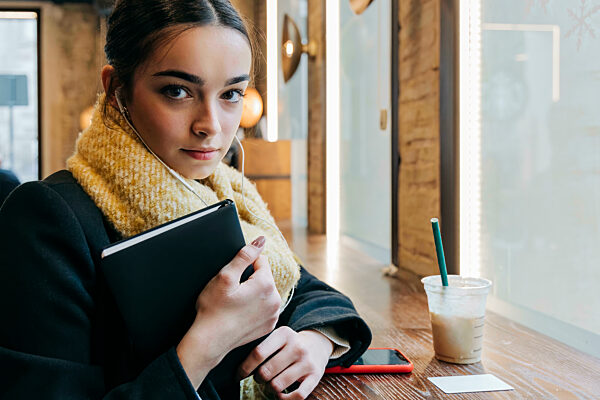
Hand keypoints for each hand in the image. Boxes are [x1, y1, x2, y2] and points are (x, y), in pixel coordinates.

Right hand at [177, 236, 281, 388]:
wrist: (210, 341)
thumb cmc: (213, 309)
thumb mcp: (225, 276)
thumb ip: (245, 255)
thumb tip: (261, 240)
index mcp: (266, 285)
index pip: (260, 261)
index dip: (244, 265)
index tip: (232, 277)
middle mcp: (275, 300)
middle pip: (264, 277)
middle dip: (250, 279)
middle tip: (231, 291)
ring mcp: (273, 315)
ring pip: (265, 292)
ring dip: (253, 292)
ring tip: (235, 303)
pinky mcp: (269, 326)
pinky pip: (264, 308)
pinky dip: (255, 307)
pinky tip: (240, 313)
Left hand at [238, 326, 333, 398]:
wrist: (317, 344)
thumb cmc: (288, 344)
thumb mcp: (277, 337)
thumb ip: (262, 346)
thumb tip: (238, 365)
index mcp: (284, 334)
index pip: (258, 353)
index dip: (245, 367)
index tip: (238, 375)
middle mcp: (297, 346)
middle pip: (266, 372)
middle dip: (258, 378)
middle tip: (258, 377)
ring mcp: (307, 362)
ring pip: (278, 385)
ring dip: (270, 389)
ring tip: (270, 383)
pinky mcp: (316, 376)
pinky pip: (297, 396)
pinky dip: (285, 399)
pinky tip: (280, 394)